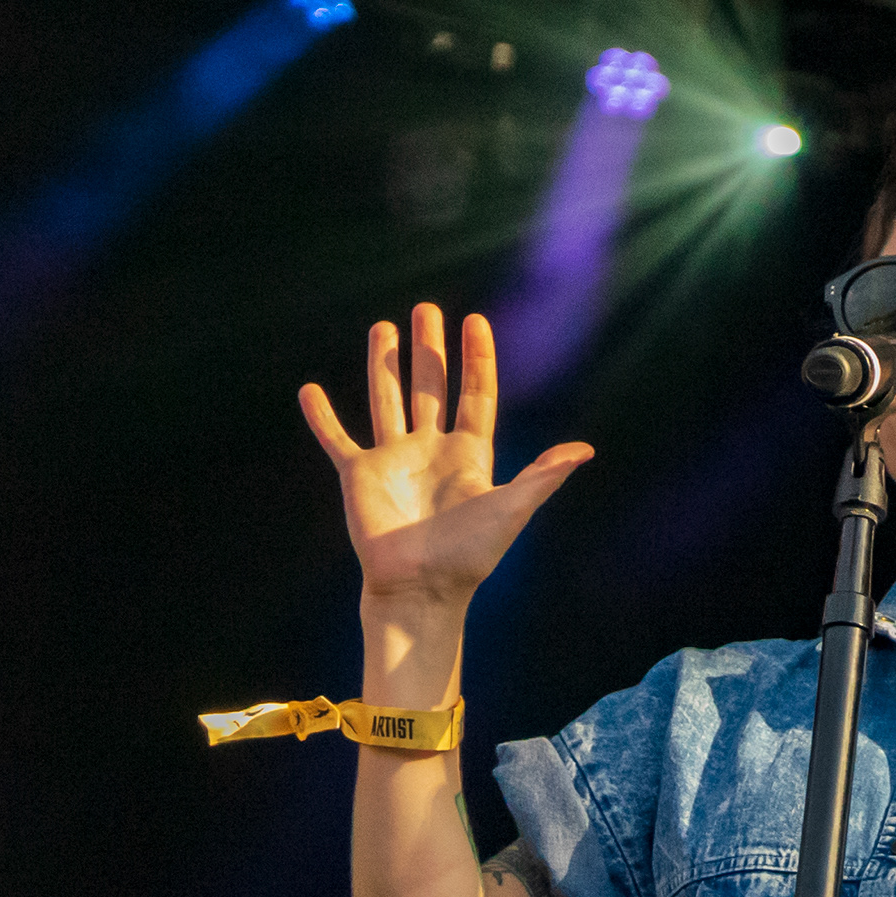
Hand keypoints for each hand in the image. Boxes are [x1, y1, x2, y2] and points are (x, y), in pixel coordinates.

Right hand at [301, 304, 593, 616]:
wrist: (422, 587)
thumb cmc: (470, 554)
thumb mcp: (512, 509)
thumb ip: (543, 476)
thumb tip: (585, 450)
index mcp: (471, 454)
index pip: (475, 394)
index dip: (477, 358)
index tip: (476, 320)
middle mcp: (432, 449)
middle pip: (431, 386)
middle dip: (429, 348)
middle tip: (426, 309)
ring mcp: (394, 459)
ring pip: (388, 399)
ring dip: (384, 363)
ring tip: (383, 327)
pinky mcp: (360, 475)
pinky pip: (337, 438)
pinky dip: (323, 416)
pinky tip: (310, 390)